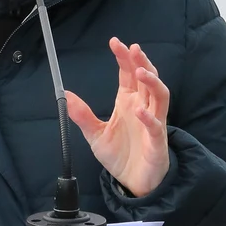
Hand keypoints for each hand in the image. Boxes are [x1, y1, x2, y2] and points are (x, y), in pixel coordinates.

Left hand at [66, 38, 169, 196]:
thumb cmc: (120, 155)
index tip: (115, 43)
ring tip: (140, 72)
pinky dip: (149, 117)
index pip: (128, 74)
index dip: (124, 58)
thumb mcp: (95, 134)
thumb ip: (82, 115)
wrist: (132, 182)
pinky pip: (156, 126)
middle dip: (141, 62)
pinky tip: (140, 111)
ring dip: (152, 82)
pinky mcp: (156, 141)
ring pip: (160, 95)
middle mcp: (143, 107)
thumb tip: (65, 95)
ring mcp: (153, 122)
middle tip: (133, 48)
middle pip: (147, 78)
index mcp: (129, 102)